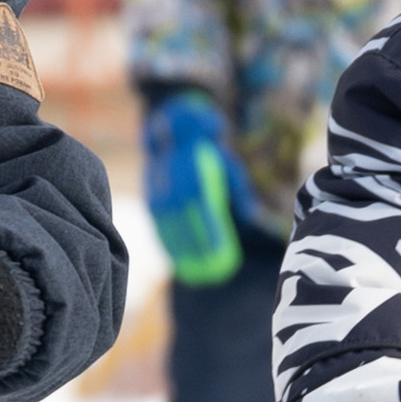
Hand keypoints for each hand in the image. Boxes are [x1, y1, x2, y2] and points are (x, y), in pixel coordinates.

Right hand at [143, 96, 254, 287]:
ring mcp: (159, 191)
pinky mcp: (150, 195)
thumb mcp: (228, 165)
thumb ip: (238, 190)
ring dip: (179, 251)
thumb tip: (250, 215)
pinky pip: (157, 223)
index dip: (210, 238)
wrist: (174, 128)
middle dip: (194, 251)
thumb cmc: (209, 152)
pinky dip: (166, 241)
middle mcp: (174, 187)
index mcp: (195, 179)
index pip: (203, 215)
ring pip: (168, 228)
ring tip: (191, 272)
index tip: (220, 257)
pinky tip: (174, 257)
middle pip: (184, 226)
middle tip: (209, 273)